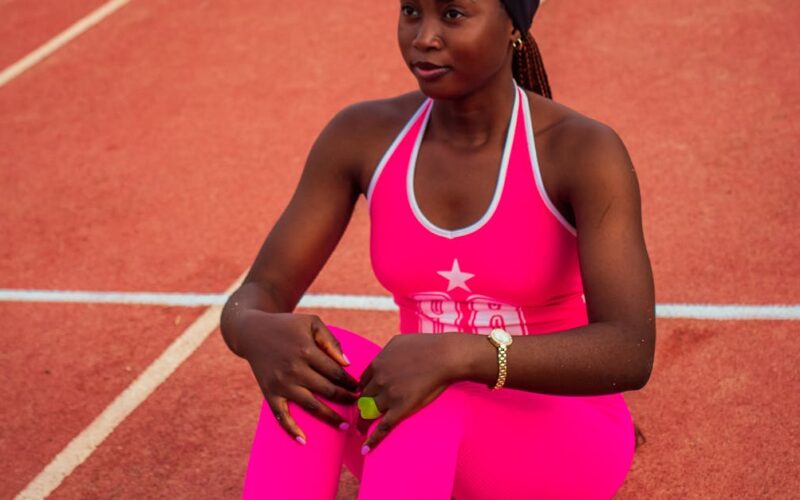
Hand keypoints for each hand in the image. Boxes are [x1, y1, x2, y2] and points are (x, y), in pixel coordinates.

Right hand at [237, 311, 360, 444]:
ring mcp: (281, 383)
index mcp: (307, 351)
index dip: (351, 382)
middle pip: (328, 390)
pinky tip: (304, 440)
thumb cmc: (286, 325)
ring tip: (345, 425)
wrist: (252, 332)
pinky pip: (281, 415)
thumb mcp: (311, 322)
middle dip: (346, 399)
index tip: (360, 388)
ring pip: (311, 405)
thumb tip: (347, 364)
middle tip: (358, 405)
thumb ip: (330, 341)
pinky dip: (291, 429)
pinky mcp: (269, 392)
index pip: (336, 372)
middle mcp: (294, 369)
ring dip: (330, 418)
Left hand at [356, 333, 460, 452]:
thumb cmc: (427, 346)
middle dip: (363, 406)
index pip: (362, 381)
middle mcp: (379, 380)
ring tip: (361, 430)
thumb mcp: (398, 341)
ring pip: (369, 412)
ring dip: (364, 422)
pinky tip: (365, 449)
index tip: (365, 396)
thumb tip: (382, 357)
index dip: (363, 390)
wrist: (445, 356)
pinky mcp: (401, 409)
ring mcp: (389, 395)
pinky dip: (373, 440)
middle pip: (364, 398)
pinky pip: (383, 427)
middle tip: (363, 413)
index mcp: (377, 364)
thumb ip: (386, 352)